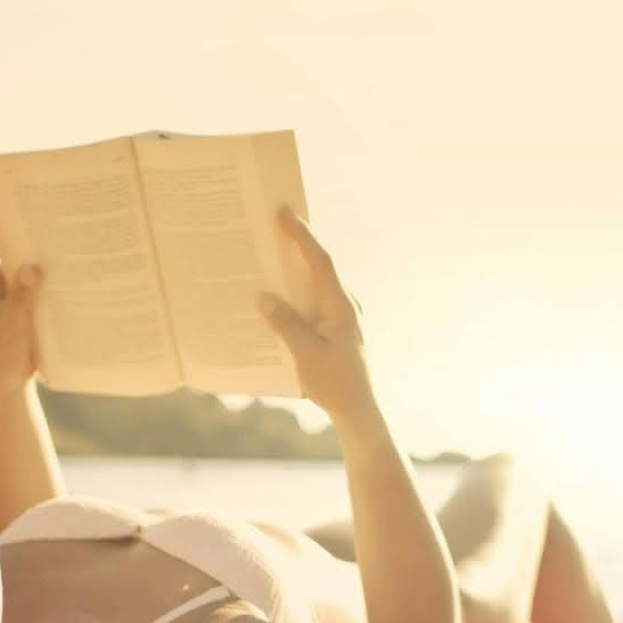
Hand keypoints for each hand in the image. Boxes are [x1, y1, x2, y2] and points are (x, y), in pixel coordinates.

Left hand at [0, 211, 41, 389]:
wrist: (7, 389)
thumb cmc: (0, 357)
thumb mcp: (12, 323)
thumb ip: (23, 293)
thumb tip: (33, 265)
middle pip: (4, 255)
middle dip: (20, 238)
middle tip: (36, 213)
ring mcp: (6, 300)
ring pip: (22, 273)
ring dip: (36, 261)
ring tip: (56, 237)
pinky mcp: (22, 312)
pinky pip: (34, 290)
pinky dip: (46, 282)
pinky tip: (65, 270)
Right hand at [259, 206, 378, 421]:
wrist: (359, 411)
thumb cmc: (336, 384)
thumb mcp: (306, 355)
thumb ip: (285, 324)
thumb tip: (264, 297)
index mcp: (340, 306)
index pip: (320, 261)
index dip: (301, 235)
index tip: (284, 212)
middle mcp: (343, 305)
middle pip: (317, 266)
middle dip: (295, 244)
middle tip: (272, 222)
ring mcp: (340, 317)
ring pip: (313, 284)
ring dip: (292, 270)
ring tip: (267, 253)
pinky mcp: (334, 329)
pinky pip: (311, 303)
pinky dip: (294, 294)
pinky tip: (274, 298)